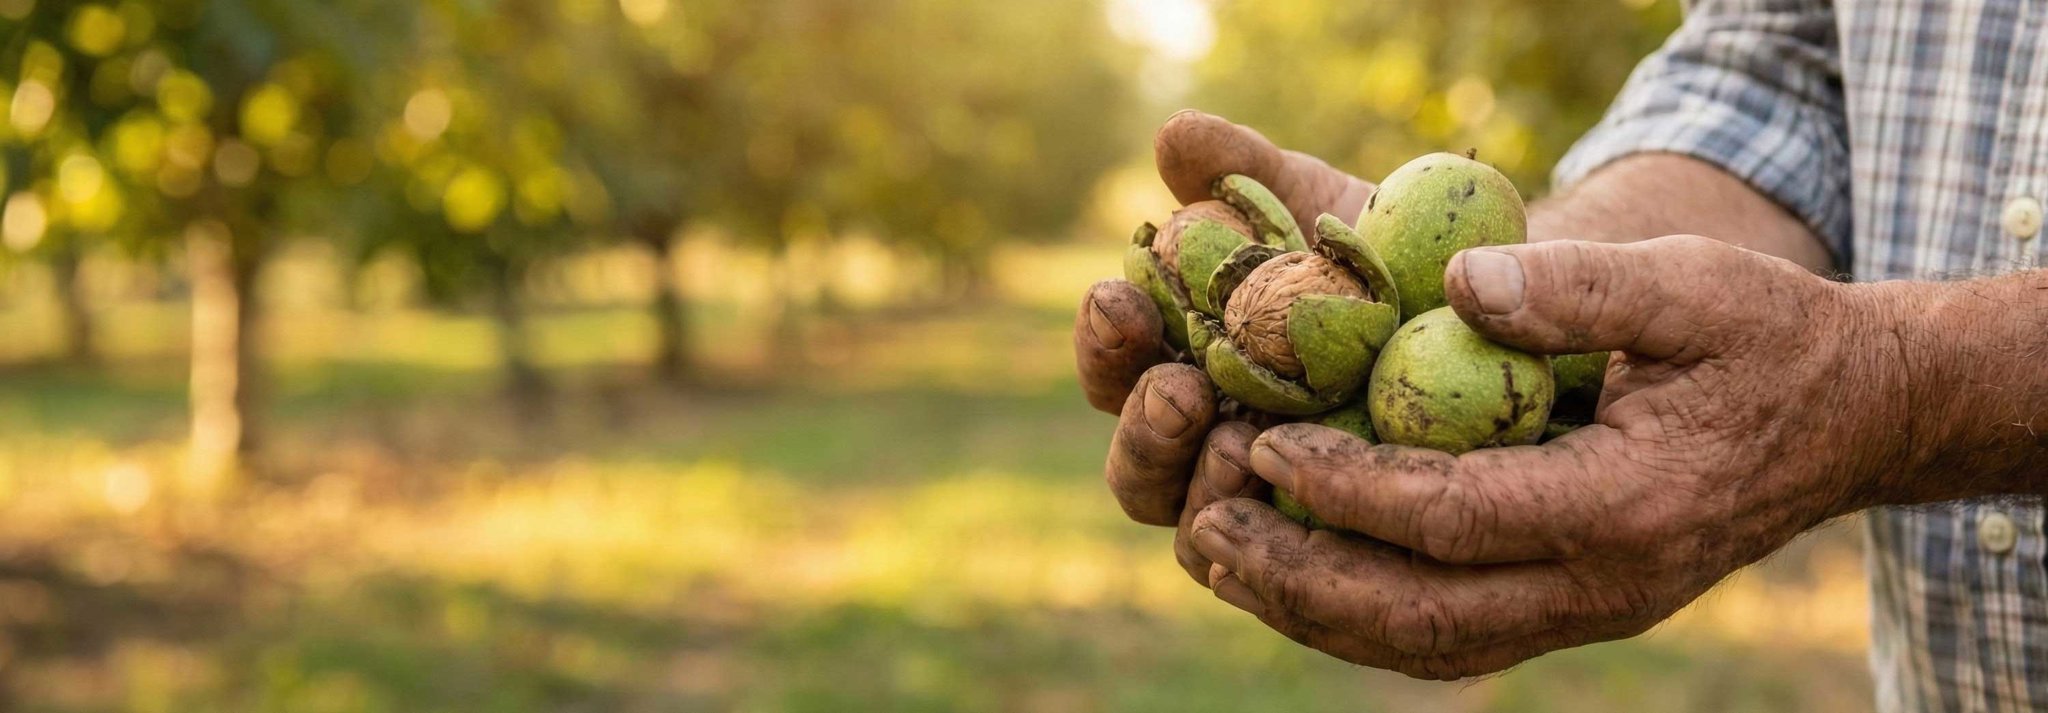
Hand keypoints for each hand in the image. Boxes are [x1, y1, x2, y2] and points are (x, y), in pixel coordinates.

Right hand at [1075, 111, 1374, 582]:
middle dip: (1146, 429)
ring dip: (1204, 489)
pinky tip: (1307, 504)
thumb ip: (1246, 175)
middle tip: (1181, 389)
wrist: (1499, 320)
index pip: (1116, 371)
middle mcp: (1204, 458)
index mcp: (1176, 372)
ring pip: (1199, 535)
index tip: (1119, 296)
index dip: (1104, 341)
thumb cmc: (1383, 261)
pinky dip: (1283, 546)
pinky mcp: (1331, 562)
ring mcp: (1264, 520)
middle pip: (1139, 473)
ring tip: (1238, 441)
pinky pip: (1291, 576)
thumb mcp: (1319, 208)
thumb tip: (1175, 136)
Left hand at [1187, 235, 1911, 678]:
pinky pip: (1447, 637)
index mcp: (1628, 507)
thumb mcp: (1695, 289)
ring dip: (1312, 611)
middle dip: (1301, 578)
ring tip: (1218, 555)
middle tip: (1205, 525)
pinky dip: (1358, 616)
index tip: (1263, 445)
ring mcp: (1587, 612)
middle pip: (1422, 615)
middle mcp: (1603, 585)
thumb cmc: (1768, 340)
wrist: (1847, 420)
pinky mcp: (1569, 608)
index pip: (1456, 518)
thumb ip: (1579, 287)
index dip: (1349, 489)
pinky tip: (1289, 574)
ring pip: (1426, 646)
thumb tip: (1457, 278)